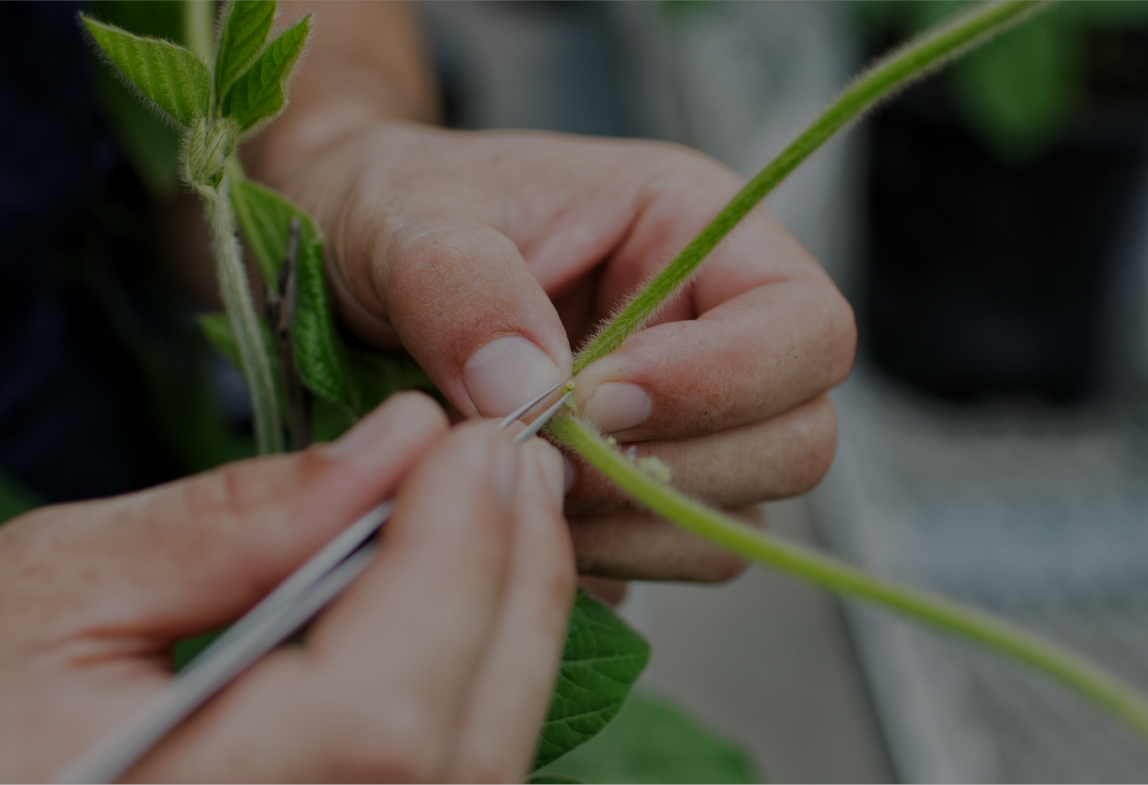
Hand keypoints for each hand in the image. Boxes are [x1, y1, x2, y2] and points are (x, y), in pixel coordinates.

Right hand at [0, 393, 576, 781]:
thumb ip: (240, 522)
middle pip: (454, 752)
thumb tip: (399, 442)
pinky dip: (478, 686)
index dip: (452, 566)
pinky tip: (469, 600)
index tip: (476, 442)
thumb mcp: (53, 584)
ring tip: (499, 511)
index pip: (378, 712)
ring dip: (509, 632)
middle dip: (506, 587)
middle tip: (509, 461)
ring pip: (475, 774)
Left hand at [252, 119, 854, 583]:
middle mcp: (719, 328)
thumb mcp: (407, 219)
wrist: (342, 257)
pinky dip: (609, 557)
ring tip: (526, 486)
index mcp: (701, 228)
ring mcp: (691, 420)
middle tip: (551, 456)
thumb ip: (461, 289)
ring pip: (742, 515)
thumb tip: (527, 388)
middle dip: (677, 468)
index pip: (805, 325)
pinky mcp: (644, 491)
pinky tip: (524, 516)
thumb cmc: (392, 206)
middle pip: (799, 438)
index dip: (724, 379)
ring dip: (637, 525)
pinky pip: (674, 557)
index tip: (597, 395)